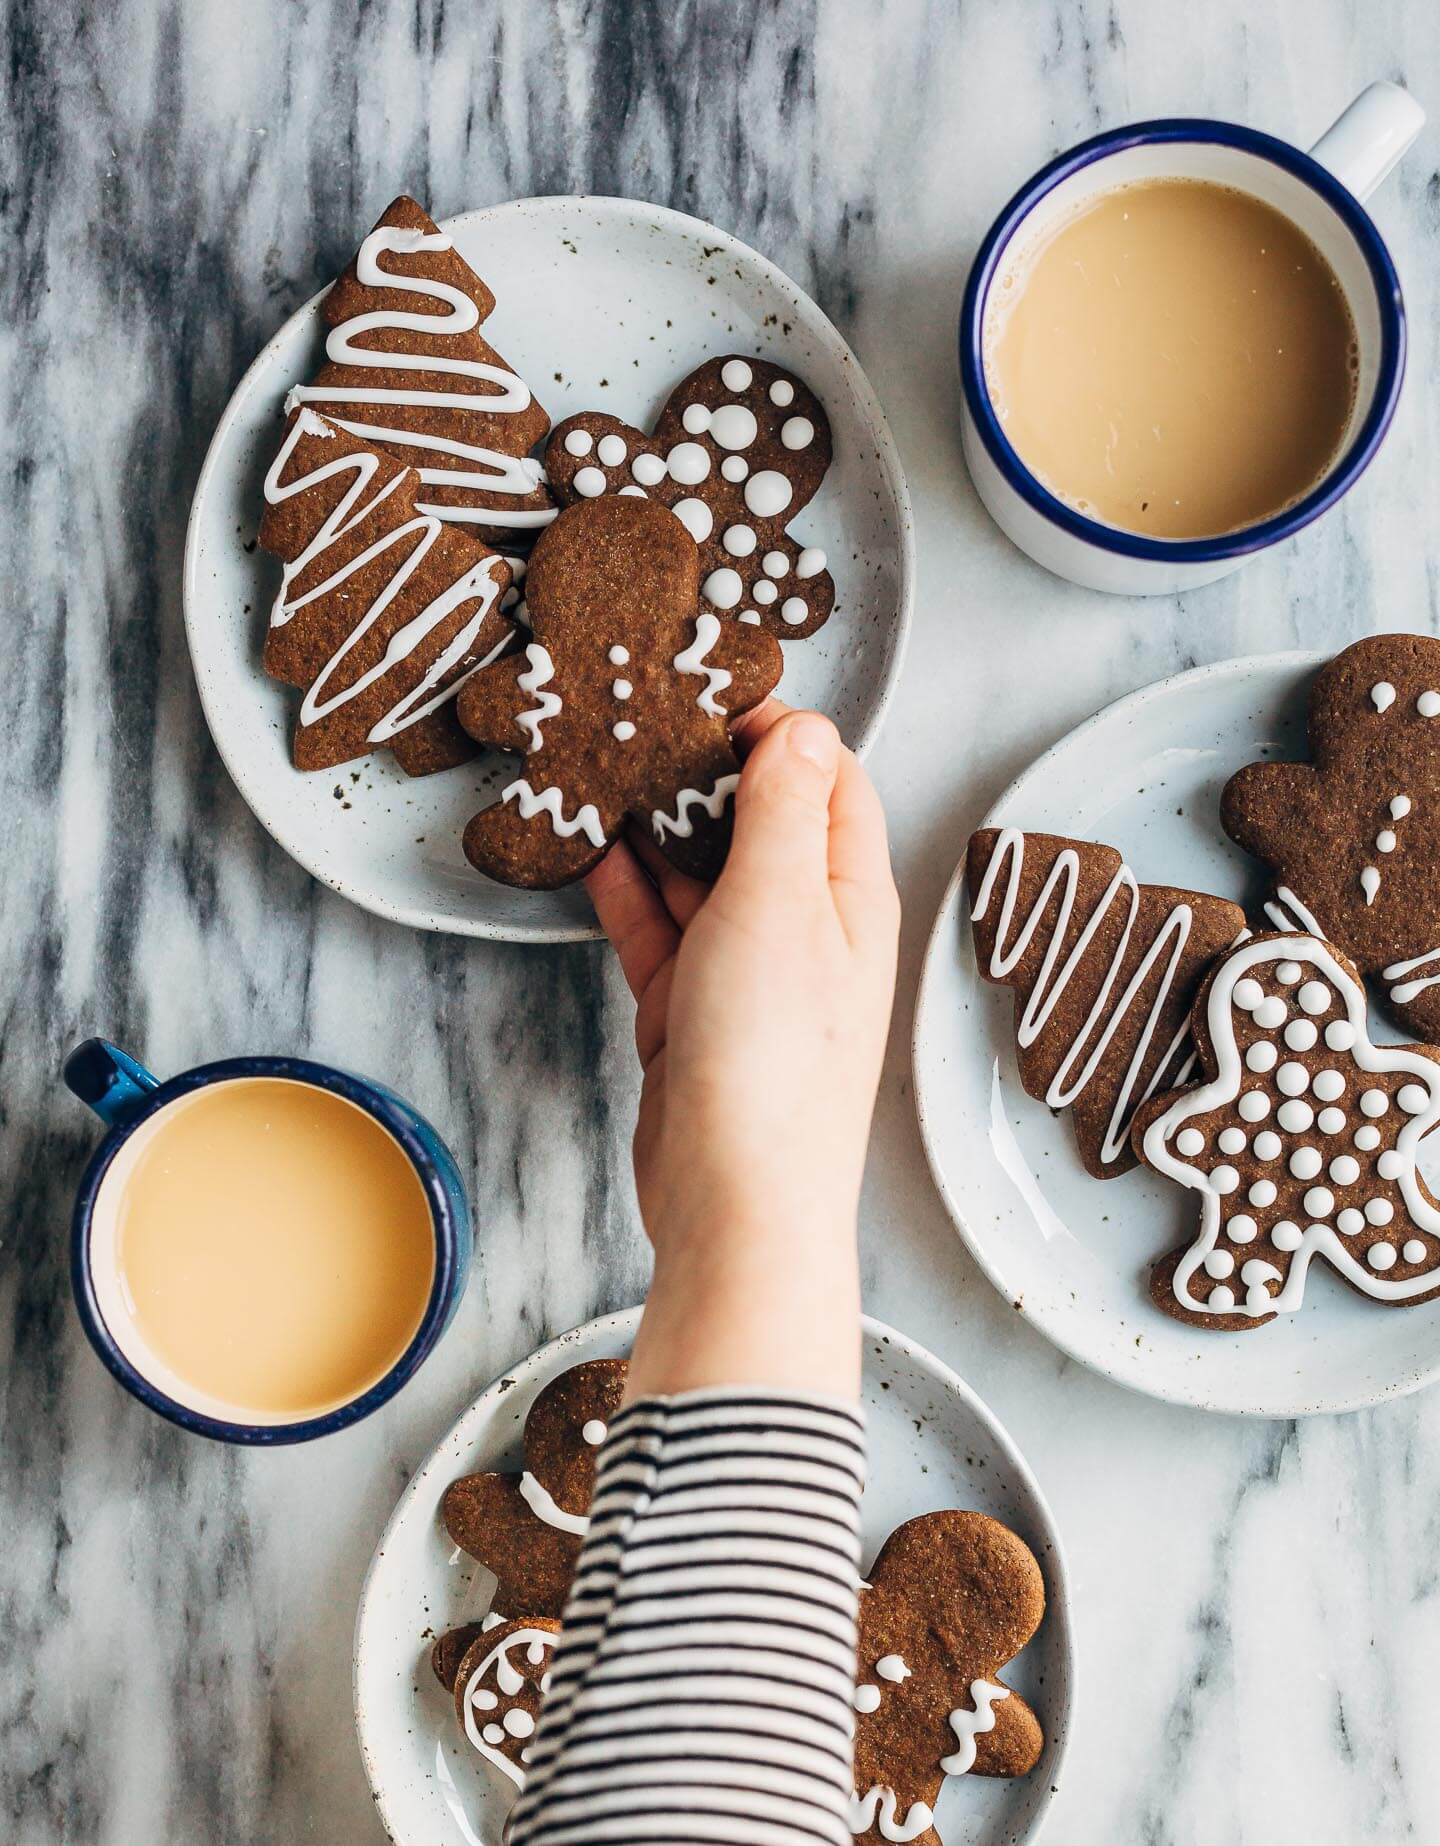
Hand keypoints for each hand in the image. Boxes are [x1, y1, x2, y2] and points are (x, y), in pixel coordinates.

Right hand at [586, 703, 899, 1397]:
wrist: (735, 1205)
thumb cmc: (775, 1063)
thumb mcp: (779, 905)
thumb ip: (783, 810)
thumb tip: (802, 725)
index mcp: (853, 896)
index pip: (830, 781)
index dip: (779, 731)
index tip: (712, 693)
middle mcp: (809, 929)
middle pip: (762, 822)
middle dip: (707, 771)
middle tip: (641, 721)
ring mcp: (750, 974)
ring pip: (703, 875)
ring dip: (660, 826)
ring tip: (605, 767)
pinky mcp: (695, 1014)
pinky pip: (661, 931)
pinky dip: (630, 891)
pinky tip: (592, 850)